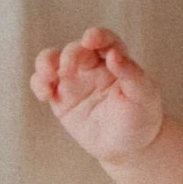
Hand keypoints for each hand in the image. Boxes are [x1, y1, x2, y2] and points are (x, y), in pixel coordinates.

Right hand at [30, 27, 163, 162]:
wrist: (128, 147)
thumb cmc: (141, 118)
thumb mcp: (143, 96)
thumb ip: (130, 74)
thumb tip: (113, 54)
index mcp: (116, 59)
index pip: (105, 40)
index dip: (97, 36)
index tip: (90, 39)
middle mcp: (93, 65)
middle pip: (75, 49)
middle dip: (69, 55)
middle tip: (67, 69)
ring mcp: (74, 80)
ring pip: (53, 60)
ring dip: (45, 63)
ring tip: (48, 76)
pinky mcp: (60, 98)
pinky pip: (44, 84)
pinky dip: (38, 84)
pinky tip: (45, 94)